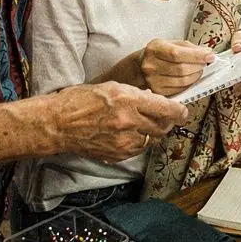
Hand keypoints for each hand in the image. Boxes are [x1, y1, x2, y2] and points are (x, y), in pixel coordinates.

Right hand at [50, 82, 186, 161]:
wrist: (58, 124)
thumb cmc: (79, 101)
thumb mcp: (111, 87)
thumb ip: (135, 95)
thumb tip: (154, 101)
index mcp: (127, 99)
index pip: (165, 108)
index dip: (178, 111)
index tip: (182, 111)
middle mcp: (129, 121)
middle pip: (162, 126)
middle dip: (167, 122)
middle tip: (165, 118)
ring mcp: (124, 140)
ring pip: (152, 140)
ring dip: (152, 133)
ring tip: (142, 125)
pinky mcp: (118, 154)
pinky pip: (139, 150)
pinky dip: (139, 143)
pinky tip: (129, 135)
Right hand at [139, 40, 214, 95]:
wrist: (139, 67)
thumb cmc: (159, 54)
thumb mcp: (171, 43)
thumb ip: (189, 47)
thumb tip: (208, 54)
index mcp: (154, 49)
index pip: (177, 54)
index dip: (196, 56)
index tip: (210, 56)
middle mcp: (150, 65)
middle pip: (182, 69)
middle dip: (198, 66)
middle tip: (205, 63)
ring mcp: (152, 81)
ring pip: (182, 81)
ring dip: (196, 75)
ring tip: (198, 70)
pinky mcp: (157, 92)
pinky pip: (180, 89)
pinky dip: (189, 83)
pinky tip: (190, 77)